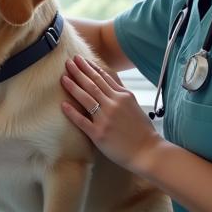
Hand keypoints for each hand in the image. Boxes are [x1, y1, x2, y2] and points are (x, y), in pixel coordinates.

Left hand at [61, 54, 163, 174]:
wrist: (148, 151)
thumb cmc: (142, 131)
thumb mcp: (134, 105)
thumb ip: (121, 93)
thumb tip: (109, 81)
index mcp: (123, 96)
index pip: (103, 77)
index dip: (90, 67)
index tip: (81, 60)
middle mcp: (114, 104)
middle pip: (93, 83)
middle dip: (79, 71)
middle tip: (69, 61)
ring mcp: (106, 118)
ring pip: (86, 98)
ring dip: (73, 86)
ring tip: (63, 77)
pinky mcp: (99, 134)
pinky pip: (82, 120)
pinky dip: (72, 112)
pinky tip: (63, 104)